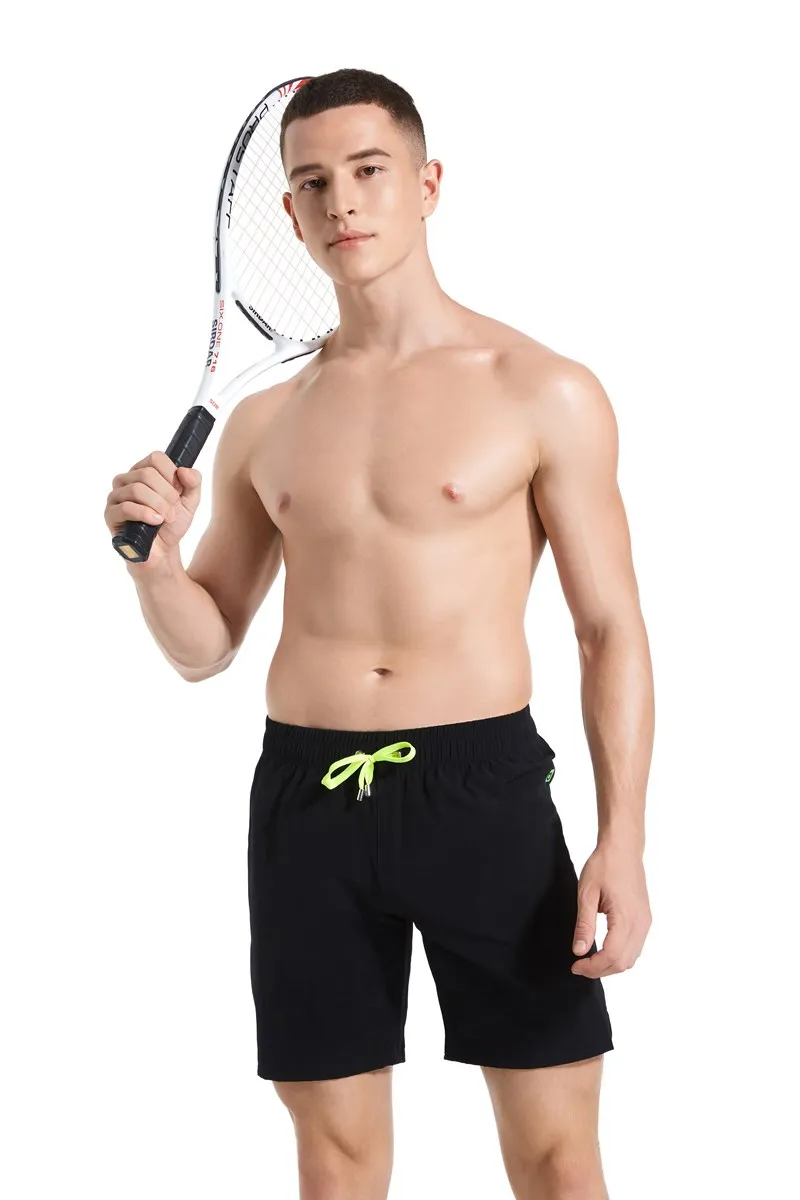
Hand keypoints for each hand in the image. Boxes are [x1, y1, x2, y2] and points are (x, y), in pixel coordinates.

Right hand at [105, 451, 201, 566]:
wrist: (163, 551)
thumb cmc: (171, 523)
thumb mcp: (190, 501)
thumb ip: (193, 483)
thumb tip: (183, 470)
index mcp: (143, 471)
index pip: (156, 458)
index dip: (172, 475)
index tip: (178, 492)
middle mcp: (126, 480)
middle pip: (147, 474)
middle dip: (167, 494)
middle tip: (173, 510)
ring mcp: (116, 496)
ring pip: (136, 489)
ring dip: (158, 505)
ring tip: (166, 518)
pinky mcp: (110, 514)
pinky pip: (125, 507)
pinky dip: (145, 514)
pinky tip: (156, 522)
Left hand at [570, 840, 651, 977]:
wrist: (623, 848)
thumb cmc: (604, 865)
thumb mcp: (586, 893)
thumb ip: (584, 924)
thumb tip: (579, 951)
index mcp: (625, 917)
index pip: (612, 955)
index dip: (593, 967)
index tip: (575, 966)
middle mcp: (640, 923)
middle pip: (624, 962)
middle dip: (600, 970)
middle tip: (579, 966)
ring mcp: (645, 922)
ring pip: (632, 958)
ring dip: (611, 965)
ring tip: (590, 960)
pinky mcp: (645, 919)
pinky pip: (636, 947)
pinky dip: (620, 955)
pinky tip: (604, 950)